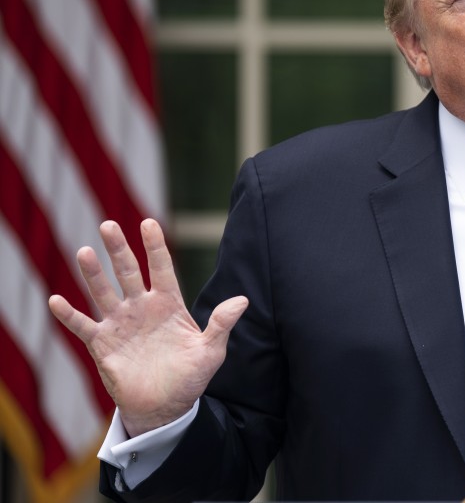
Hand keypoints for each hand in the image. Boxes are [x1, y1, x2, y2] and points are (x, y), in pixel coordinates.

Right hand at [48, 219, 247, 436]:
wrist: (165, 407)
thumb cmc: (190, 377)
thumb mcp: (211, 351)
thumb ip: (222, 324)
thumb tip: (243, 301)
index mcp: (169, 304)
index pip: (162, 268)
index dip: (155, 247)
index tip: (149, 223)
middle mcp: (141, 308)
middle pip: (128, 272)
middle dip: (119, 249)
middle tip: (109, 224)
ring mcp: (120, 324)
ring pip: (103, 292)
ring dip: (93, 273)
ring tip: (85, 252)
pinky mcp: (102, 344)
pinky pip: (83, 326)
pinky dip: (69, 315)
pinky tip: (56, 300)